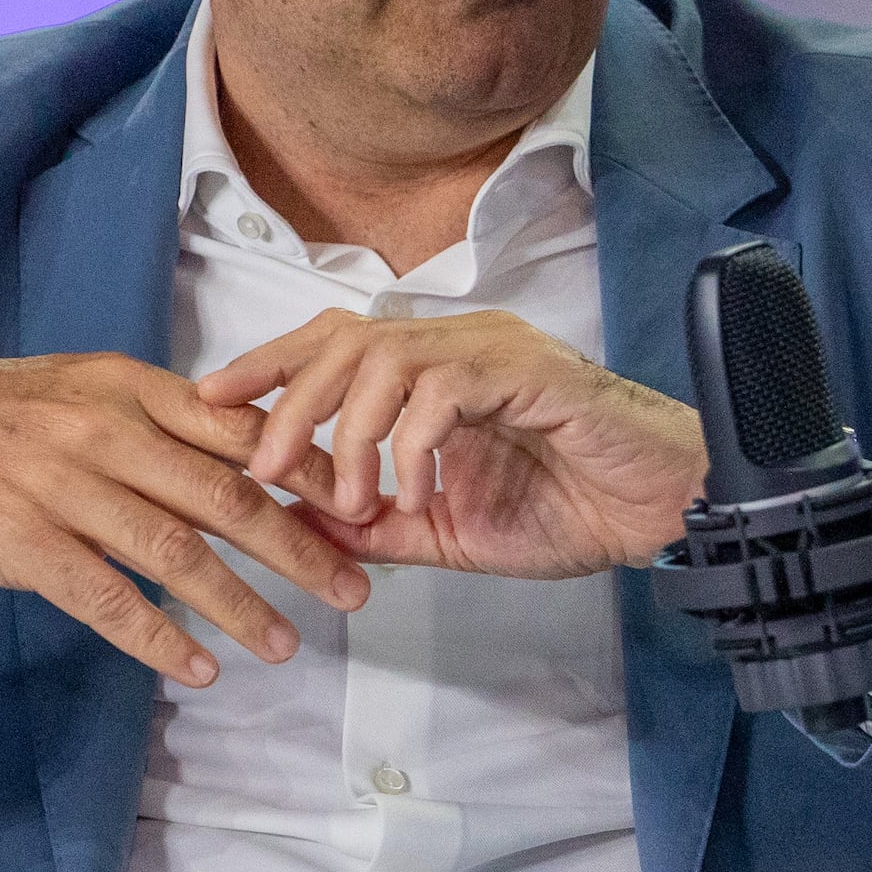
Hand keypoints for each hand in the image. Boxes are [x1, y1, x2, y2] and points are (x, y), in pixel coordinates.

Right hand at [0, 351, 368, 688]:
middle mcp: (106, 433)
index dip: (311, 472)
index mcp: (131, 389)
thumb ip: (158, 419)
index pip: (244, 432)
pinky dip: (159, 637)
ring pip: (177, 554)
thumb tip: (246, 453)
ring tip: (287, 645)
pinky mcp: (22, 542)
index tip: (365, 509)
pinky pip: (106, 598)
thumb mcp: (80, 389)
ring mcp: (62, 488)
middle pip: (227, 496)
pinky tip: (199, 667)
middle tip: (356, 589)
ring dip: (241, 605)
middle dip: (302, 547)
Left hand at [199, 309, 712, 578]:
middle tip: (265, 466)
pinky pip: (443, 392)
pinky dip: (414, 447)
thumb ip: (377, 524)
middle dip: (290, 401)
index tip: (209, 399)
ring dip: (349, 432)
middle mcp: (461, 343)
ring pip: (385, 359)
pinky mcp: (529, 372)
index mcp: (438, 369)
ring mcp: (495, 350)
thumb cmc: (573, 510)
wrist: (662, 511)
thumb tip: (296, 521)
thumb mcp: (449, 531)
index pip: (335, 341)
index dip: (269, 363)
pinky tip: (421, 496)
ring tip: (350, 497)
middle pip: (344, 340)